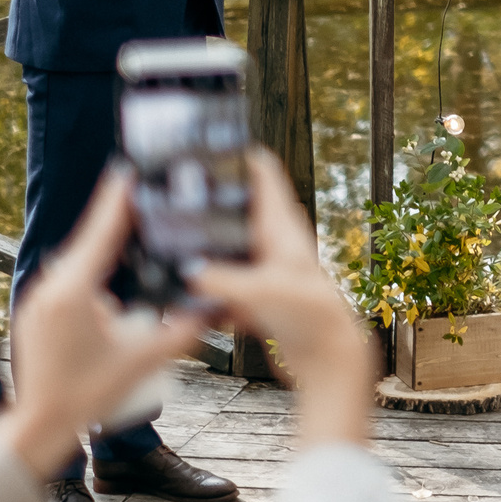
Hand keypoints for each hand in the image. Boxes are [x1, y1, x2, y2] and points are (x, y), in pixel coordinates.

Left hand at [0, 172, 208, 479]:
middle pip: (91, 238)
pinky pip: (71, 273)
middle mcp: (52, 286)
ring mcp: (41, 297)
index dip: (119, 198)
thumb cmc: (86, 396)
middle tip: (147, 189)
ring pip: (80, 255)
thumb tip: (217, 305)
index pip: (102, 231)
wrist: (38, 425)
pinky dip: (94, 260)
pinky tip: (115, 260)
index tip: (132, 169)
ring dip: (106, 238)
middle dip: (119, 213)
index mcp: (75, 291)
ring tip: (137, 218)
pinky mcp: (39, 308)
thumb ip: (184, 329)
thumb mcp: (144, 361)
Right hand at [187, 149, 378, 449]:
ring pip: (229, 251)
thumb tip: (187, 272)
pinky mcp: (261, 300)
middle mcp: (275, 245)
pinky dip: (208, 292)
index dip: (242, 156)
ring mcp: (267, 271)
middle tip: (176, 193)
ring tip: (170, 245)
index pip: (264, 177)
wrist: (330, 361)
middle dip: (213, 204)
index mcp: (282, 229)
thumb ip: (222, 280)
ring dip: (207, 251)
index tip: (216, 140)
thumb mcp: (262, 292)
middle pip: (240, 212)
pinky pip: (225, 287)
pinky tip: (185, 301)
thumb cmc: (311, 318)